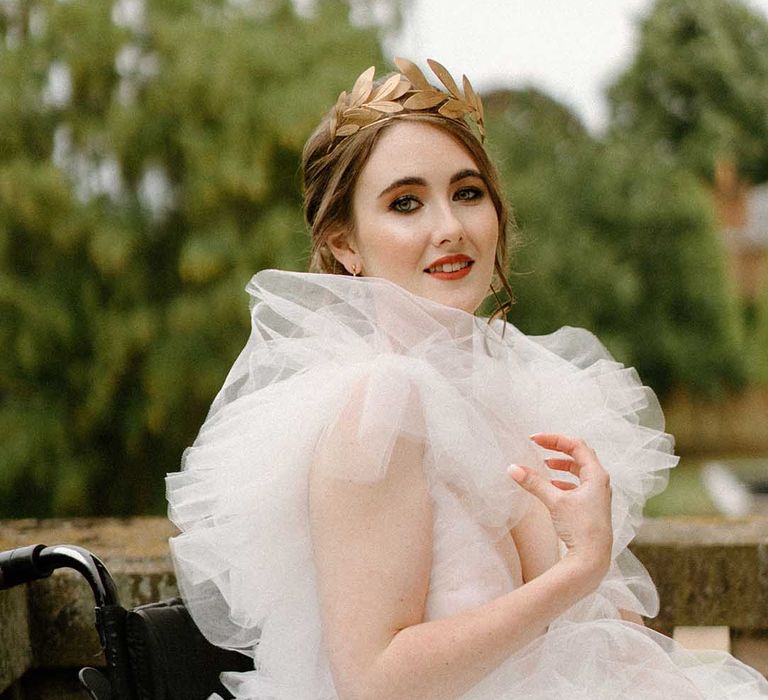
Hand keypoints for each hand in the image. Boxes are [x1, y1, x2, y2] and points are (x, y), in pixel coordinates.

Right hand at [508, 433, 612, 581]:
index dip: (555, 439)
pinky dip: (564, 481)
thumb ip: (534, 483)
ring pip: (580, 471)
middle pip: (580, 455)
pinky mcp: (592, 507)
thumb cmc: (580, 528)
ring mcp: (598, 495)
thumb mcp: (555, 501)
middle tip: (539, 446)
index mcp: (597, 475)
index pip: (576, 446)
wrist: (592, 559)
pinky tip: (552, 486)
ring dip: (562, 465)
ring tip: (545, 464)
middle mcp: (600, 482)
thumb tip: (513, 468)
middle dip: (559, 449)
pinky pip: (579, 485)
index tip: (534, 440)